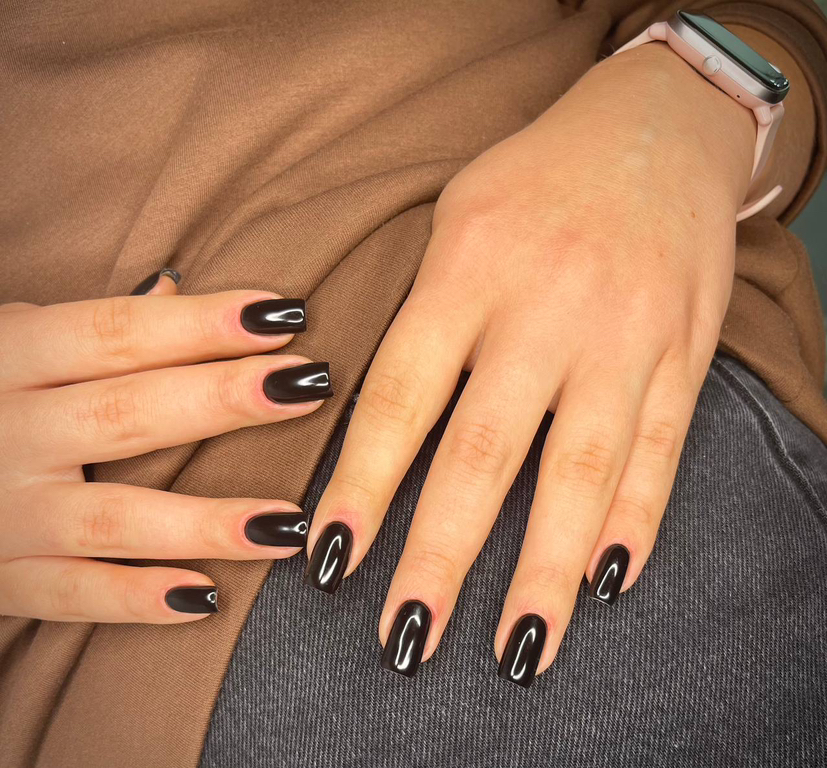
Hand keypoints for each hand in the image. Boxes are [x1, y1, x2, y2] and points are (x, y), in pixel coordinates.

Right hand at [0, 270, 330, 622]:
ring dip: (207, 521)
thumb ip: (83, 325)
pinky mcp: (0, 576)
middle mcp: (7, 432)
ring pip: (114, 518)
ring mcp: (3, 513)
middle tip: (308, 383)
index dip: (201, 324)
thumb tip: (171, 288)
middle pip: (129, 412)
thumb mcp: (7, 342)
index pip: (117, 333)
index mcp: (9, 359)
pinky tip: (206, 597)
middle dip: (222, 398)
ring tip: (292, 521)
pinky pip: (72, 596)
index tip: (283, 314)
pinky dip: (137, 601)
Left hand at [306, 43, 755, 681]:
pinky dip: (639, 522)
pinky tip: (609, 582)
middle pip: (485, 454)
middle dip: (443, 556)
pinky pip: (663, 450)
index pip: (401, 397)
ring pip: (582, 472)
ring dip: (546, 570)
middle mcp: (546, 311)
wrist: (658, 126)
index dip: (364, 485)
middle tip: (407, 638)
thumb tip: (378, 428)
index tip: (332, 558)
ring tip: (515, 651)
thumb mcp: (453, 219)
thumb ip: (422, 317)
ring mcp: (624, 336)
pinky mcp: (684, 352)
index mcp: (469, 272)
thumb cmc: (534, 179)